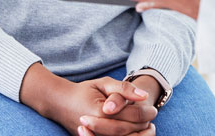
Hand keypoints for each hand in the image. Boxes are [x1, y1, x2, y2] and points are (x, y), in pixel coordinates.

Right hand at [21, 63, 157, 135]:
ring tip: (146, 126)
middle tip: (152, 116)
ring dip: (139, 134)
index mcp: (101, 112)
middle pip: (129, 130)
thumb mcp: (103, 83)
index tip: (153, 108)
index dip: (145, 112)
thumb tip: (144, 96)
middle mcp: (97, 129)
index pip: (131, 115)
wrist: (60, 103)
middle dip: (144, 123)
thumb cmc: (84, 91)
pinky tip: (134, 131)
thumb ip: (124, 89)